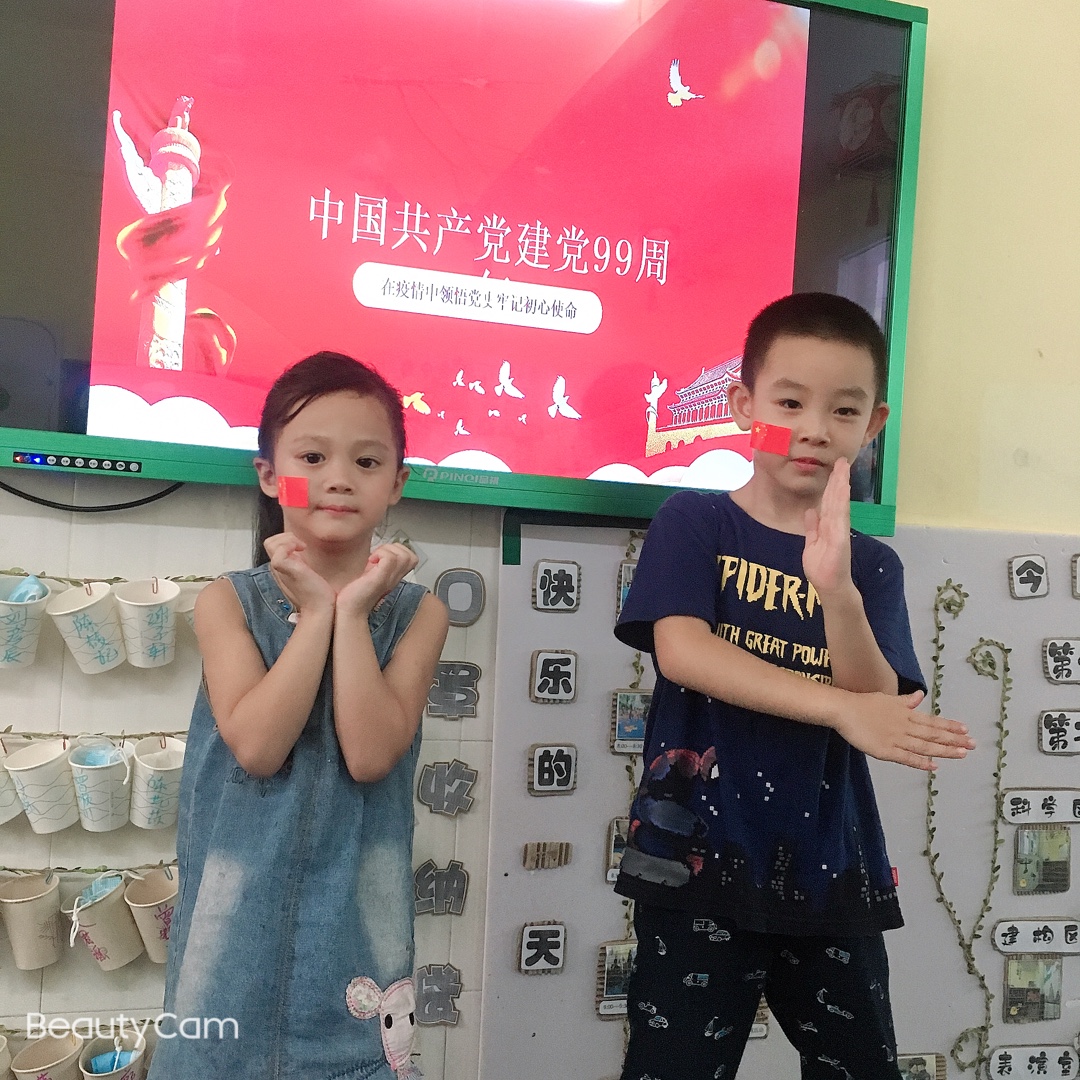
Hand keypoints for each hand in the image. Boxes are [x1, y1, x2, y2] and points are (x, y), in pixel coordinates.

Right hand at [263, 533, 335, 617]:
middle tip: (301, 546)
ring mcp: (281, 570)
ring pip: (270, 544)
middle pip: (269, 542)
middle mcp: (279, 568)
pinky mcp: (286, 571)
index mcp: (283, 567)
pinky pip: (278, 554)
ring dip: (288, 540)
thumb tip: (305, 550)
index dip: (286, 540)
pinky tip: (303, 551)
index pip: (272, 545)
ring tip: (302, 547)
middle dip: (285, 536)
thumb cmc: (317, 592)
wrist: (321, 607)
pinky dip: (289, 546)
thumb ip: (301, 562)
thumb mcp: (307, 572)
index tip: (302, 547)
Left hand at [336, 542, 418, 617]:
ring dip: (387, 551)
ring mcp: (390, 579)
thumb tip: (374, 552)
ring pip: (404, 555)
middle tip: (378, 556)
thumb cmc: (355, 595)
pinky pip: (391, 558)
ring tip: (374, 559)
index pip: (411, 558)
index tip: (381, 556)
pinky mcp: (381, 578)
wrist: (349, 611)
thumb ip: (376, 565)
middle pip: (411, 556)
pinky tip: (369, 562)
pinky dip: (380, 554)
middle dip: (394, 549)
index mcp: (393, 576)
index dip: (398, 550)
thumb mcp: (370, 576)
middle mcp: (395, 578)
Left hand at [803, 458, 854, 598]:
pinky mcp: (840, 539)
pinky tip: (843, 490)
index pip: (831, 502)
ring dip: (841, 486)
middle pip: (837, 499)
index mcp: (829, 526)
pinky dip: (842, 503)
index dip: (832, 485)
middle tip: (842, 461)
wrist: (830, 587)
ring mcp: (839, 531)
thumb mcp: (812, 543)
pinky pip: (840, 518)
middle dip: (839, 480)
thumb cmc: (822, 568)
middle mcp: (836, 526)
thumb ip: (812, 528)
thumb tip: (810, 511)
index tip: (835, 469)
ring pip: (839, 504)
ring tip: (843, 469)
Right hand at [833, 688, 975, 771]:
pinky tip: (933, 766)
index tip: (966, 730)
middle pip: (933, 734)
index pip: (932, 721)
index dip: (950, 726)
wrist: (844, 710)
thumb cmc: (864, 704)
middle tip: (973, 745)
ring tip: (961, 754)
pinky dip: (921, 762)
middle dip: (954, 740)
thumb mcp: (888, 698)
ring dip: (944, 750)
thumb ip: (905, 701)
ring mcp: (896, 739)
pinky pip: (907, 758)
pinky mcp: (886, 750)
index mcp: (906, 714)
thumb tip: (919, 696)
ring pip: (925, 746)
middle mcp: (905, 726)